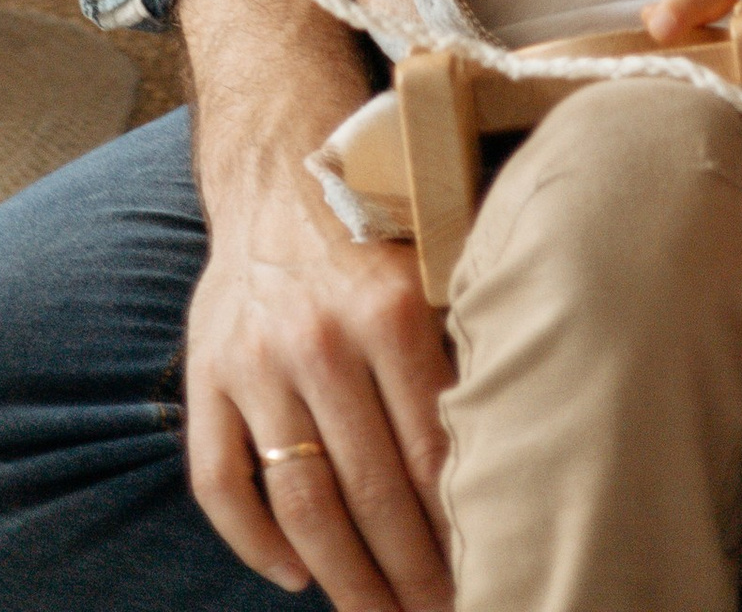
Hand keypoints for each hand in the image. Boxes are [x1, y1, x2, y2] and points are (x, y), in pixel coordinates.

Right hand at [179, 0, 455, 608]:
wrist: (278, 170)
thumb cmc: (378, 228)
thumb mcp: (435, 260)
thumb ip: (469, 337)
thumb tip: (536, 431)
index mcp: (390, 307)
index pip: (432, 455)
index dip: (459, 530)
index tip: (487, 573)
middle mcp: (318, 339)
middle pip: (370, 493)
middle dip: (410, 574)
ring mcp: (254, 364)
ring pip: (300, 503)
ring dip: (344, 578)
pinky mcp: (205, 377)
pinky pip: (221, 484)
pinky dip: (254, 544)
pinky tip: (295, 576)